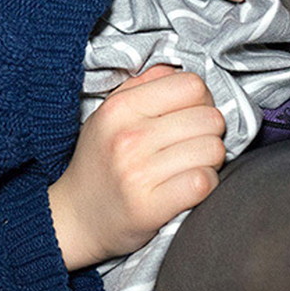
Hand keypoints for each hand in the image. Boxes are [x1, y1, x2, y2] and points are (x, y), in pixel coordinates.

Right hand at [48, 65, 225, 270]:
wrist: (76, 218)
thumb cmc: (100, 163)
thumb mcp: (109, 115)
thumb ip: (143, 87)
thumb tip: (179, 73)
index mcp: (120, 108)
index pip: (192, 85)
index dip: (201, 100)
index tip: (190, 116)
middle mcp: (127, 137)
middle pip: (210, 118)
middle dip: (209, 132)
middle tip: (191, 145)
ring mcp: (137, 173)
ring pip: (213, 149)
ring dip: (210, 160)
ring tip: (189, 166)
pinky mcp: (149, 207)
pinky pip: (203, 182)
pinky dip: (205, 184)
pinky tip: (188, 186)